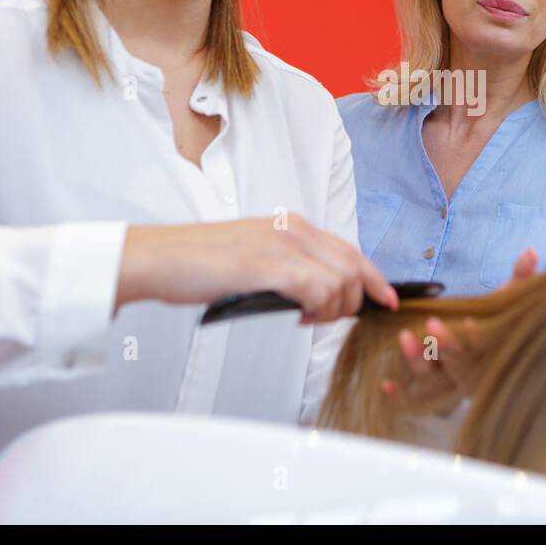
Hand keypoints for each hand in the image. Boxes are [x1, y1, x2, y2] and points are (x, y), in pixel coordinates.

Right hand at [116, 213, 397, 322]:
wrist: (158, 258)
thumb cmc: (197, 263)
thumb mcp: (254, 258)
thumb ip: (287, 268)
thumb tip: (317, 296)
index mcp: (291, 225)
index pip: (350, 250)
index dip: (375, 277)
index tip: (387, 299)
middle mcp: (292, 229)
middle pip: (354, 265)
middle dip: (356, 300)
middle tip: (332, 320)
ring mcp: (280, 244)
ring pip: (341, 280)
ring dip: (334, 309)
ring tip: (309, 319)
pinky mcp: (267, 264)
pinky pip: (317, 289)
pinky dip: (317, 309)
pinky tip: (297, 317)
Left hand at [382, 246, 537, 413]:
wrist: (492, 354)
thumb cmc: (498, 322)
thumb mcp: (510, 300)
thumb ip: (520, 278)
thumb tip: (530, 251)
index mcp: (493, 351)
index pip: (485, 345)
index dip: (476, 336)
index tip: (468, 322)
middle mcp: (474, 371)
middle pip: (459, 363)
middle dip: (445, 345)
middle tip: (431, 325)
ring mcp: (451, 383)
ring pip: (434, 378)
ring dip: (417, 360)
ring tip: (404, 337)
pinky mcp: (433, 390)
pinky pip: (416, 395)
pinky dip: (401, 394)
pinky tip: (385, 384)